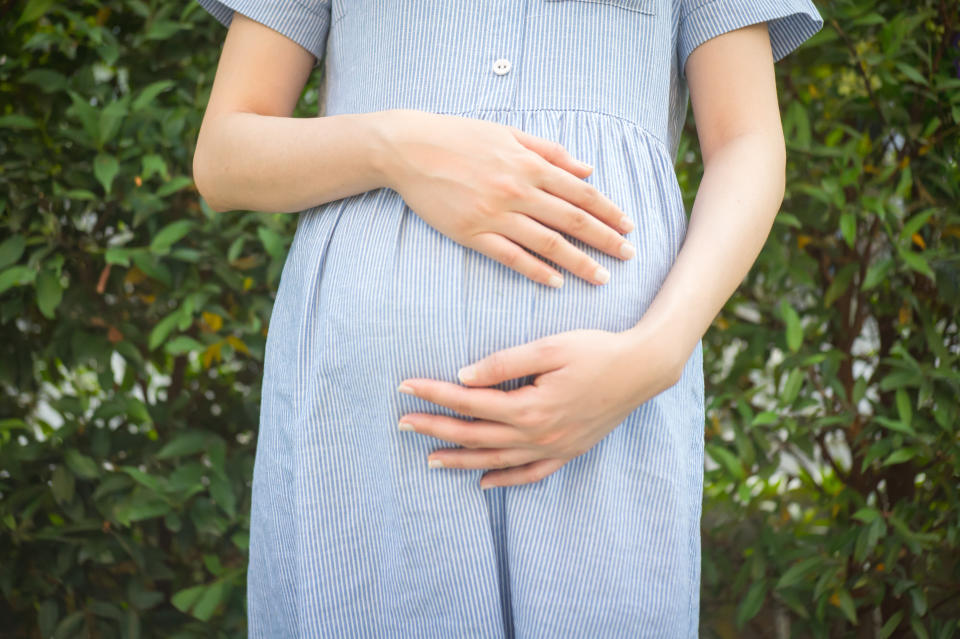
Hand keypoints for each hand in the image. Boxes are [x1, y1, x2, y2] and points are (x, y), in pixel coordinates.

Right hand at [375, 108, 635, 286]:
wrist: (411, 149)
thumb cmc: (460, 137)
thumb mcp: (508, 134)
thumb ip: (549, 151)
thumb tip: (586, 169)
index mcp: (529, 164)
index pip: (580, 192)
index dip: (608, 211)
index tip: (628, 226)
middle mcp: (518, 190)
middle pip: (572, 220)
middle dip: (605, 239)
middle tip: (629, 255)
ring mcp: (496, 214)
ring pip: (548, 243)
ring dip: (579, 262)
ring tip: (602, 277)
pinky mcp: (473, 233)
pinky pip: (511, 256)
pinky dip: (536, 270)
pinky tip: (555, 282)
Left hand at [396, 326, 684, 488]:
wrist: (642, 370)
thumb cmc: (595, 350)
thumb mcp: (549, 347)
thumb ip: (504, 363)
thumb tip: (463, 378)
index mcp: (529, 406)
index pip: (468, 403)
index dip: (434, 395)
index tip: (405, 387)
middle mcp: (537, 434)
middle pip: (474, 435)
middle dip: (435, 429)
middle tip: (402, 423)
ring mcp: (553, 448)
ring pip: (496, 460)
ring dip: (460, 460)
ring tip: (430, 459)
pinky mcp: (567, 453)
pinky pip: (530, 475)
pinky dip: (504, 479)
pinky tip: (484, 481)